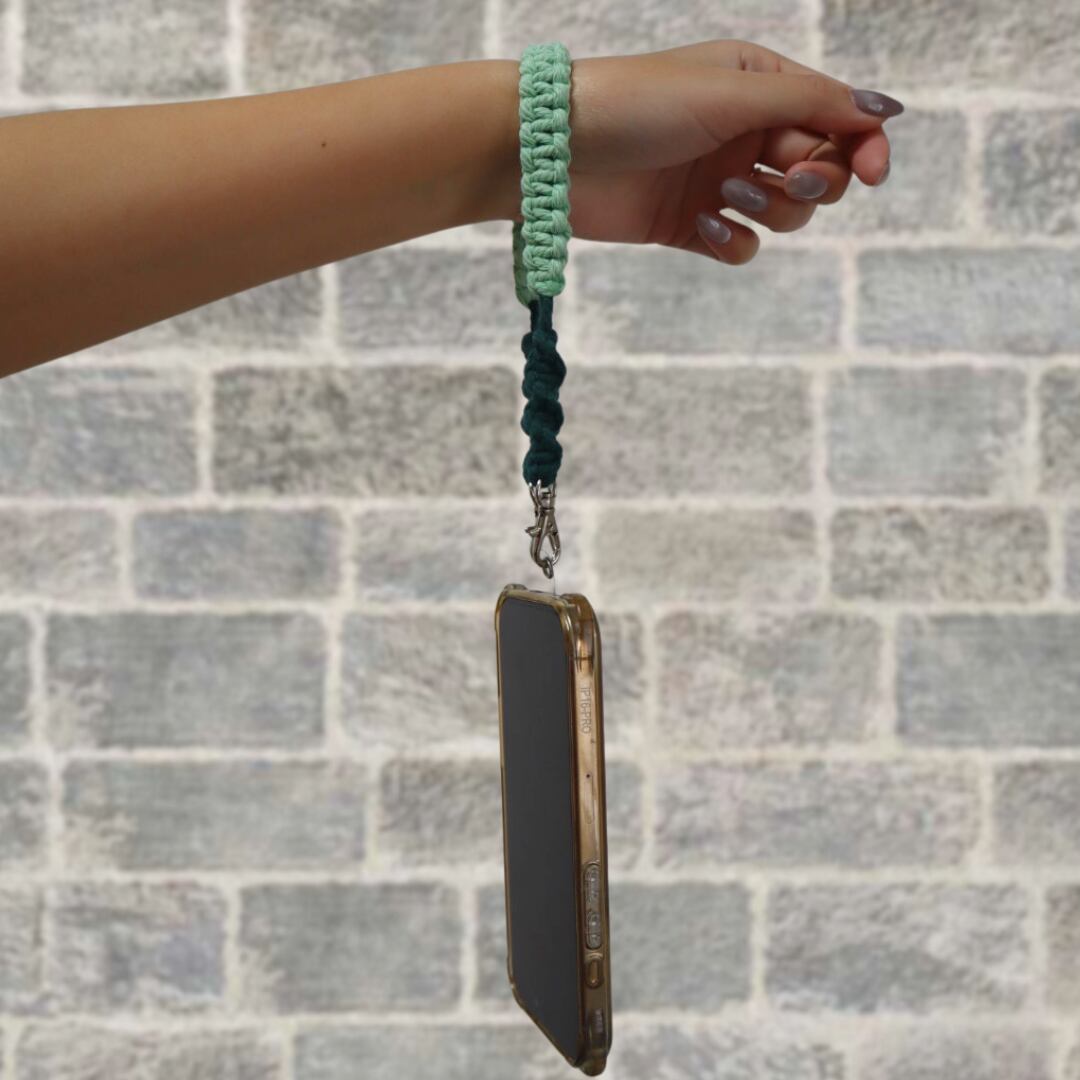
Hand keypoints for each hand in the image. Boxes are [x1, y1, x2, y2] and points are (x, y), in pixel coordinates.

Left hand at [510, 39, 901, 265]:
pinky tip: (704, 227)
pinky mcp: (690, 224)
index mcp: (760, 85)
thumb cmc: (638, 104)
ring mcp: (718, 180)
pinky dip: (732, 242)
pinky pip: (741, 245)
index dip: (863, 144)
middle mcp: (745, 131)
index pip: (836, 117)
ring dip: (768, 208)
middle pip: (819, 170)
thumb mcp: (731, 93)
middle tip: (789, 177)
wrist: (552, 154)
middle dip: (815, 179)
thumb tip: (882, 112)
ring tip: (723, 192)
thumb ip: (809, 105)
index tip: (875, 173)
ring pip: (784, 213)